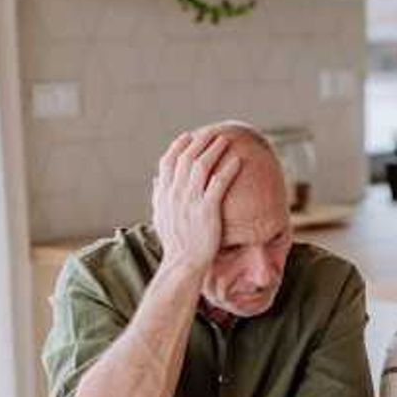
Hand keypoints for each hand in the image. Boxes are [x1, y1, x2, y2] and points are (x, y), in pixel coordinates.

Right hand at [151, 129, 241, 273]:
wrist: (183, 264)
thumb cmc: (174, 243)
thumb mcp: (160, 217)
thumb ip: (158, 196)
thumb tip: (157, 179)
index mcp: (164, 194)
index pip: (168, 161)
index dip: (178, 146)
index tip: (189, 136)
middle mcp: (175, 194)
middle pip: (187, 158)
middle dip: (200, 142)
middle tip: (212, 133)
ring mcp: (191, 201)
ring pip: (202, 166)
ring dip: (215, 149)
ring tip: (226, 141)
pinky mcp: (208, 210)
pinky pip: (219, 183)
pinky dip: (228, 169)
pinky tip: (238, 161)